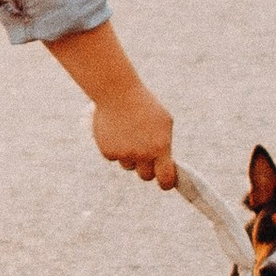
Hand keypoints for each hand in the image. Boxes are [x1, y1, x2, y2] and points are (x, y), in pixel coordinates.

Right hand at [44, 19, 178, 189]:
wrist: (117, 92)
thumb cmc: (145, 105)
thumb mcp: (163, 122)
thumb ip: (165, 144)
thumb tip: (167, 164)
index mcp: (160, 148)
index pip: (165, 178)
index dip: (166, 183)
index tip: (165, 183)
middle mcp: (142, 154)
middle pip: (145, 176)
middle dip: (146, 168)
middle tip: (144, 155)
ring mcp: (124, 154)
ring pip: (128, 165)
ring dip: (129, 156)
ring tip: (128, 134)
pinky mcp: (108, 151)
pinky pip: (114, 157)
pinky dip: (115, 148)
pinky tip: (115, 131)